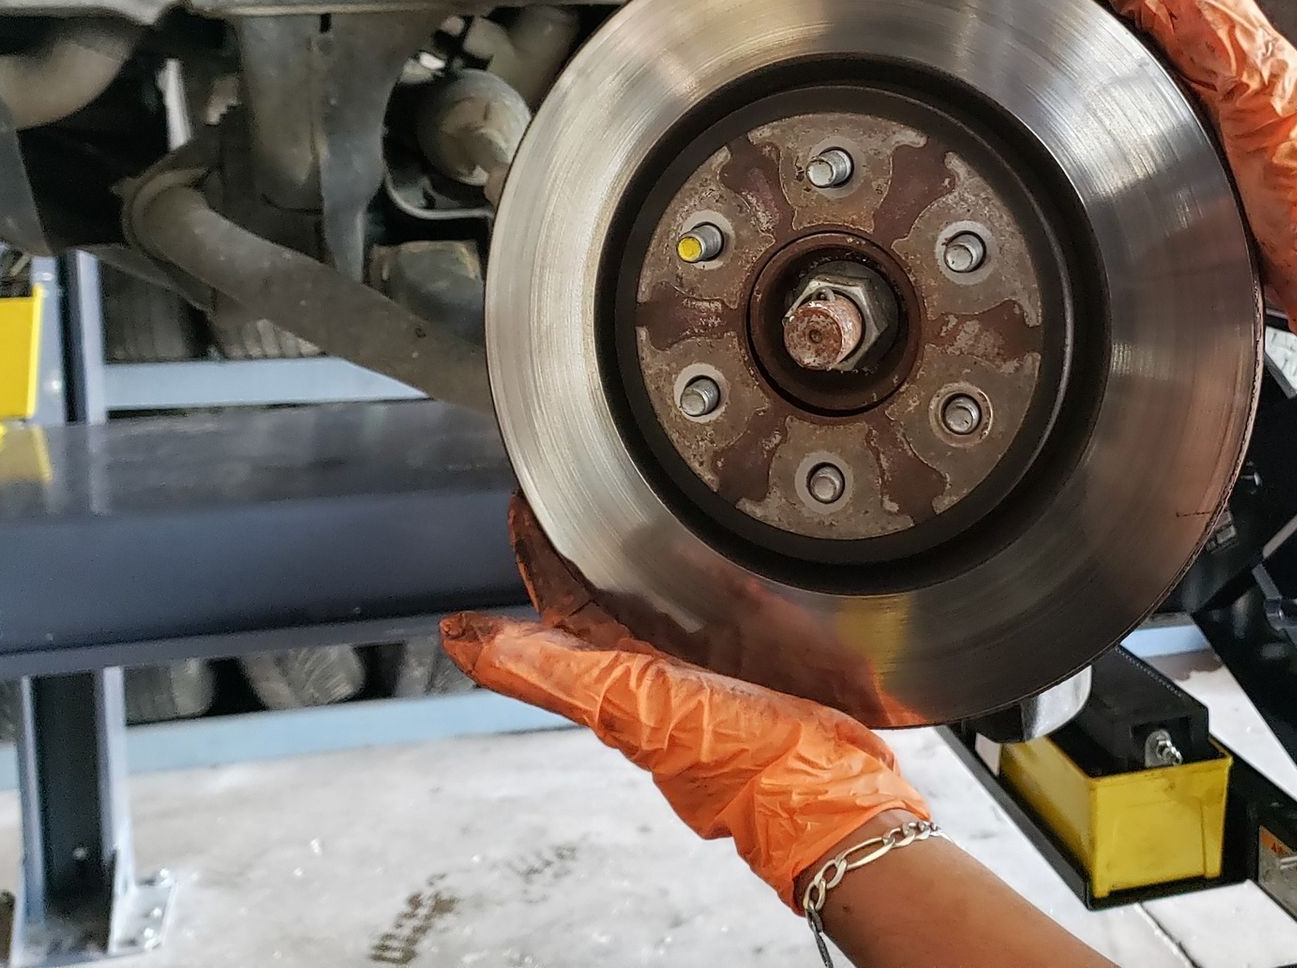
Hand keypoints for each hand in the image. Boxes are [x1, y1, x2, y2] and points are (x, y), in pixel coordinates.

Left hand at [441, 497, 928, 909]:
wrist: (829, 792)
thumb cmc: (737, 760)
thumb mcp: (633, 703)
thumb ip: (554, 670)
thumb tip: (467, 646)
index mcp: (616, 680)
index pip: (559, 606)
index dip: (537, 559)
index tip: (519, 511)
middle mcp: (656, 670)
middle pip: (603, 601)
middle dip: (578, 554)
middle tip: (559, 503)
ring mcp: (710, 662)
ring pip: (659, 599)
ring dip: (635, 562)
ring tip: (619, 516)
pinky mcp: (765, 651)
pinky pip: (728, 597)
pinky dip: (709, 571)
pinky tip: (709, 550)